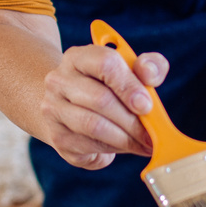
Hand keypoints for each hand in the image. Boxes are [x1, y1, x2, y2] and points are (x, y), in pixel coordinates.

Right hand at [38, 44, 164, 169]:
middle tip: (152, 133)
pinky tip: (127, 146)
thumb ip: (149, 66)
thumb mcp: (130, 70)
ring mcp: (53, 109)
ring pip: (94, 126)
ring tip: (144, 143)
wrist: (71, 108)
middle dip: (132, 120)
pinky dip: (114, 149)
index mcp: (78, 57)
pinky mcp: (57, 136)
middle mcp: (59, 80)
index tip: (147, 105)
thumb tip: (151, 75)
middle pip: (100, 99)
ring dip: (125, 138)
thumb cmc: (108, 87)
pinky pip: (90, 146)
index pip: (105, 64)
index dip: (129, 85)